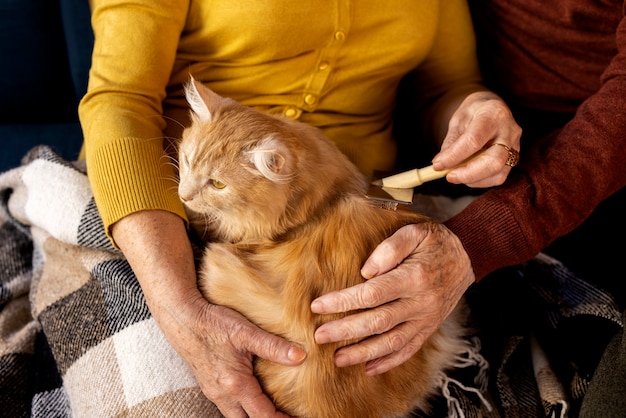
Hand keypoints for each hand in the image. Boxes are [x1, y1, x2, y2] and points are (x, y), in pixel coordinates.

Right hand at [112, 210, 305, 417]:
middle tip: (289, 414)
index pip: (263, 416)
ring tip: (273, 405)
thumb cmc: (212, 323)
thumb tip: (301, 356)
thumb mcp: (246, 332)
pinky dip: (243, 405)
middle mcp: (222, 394)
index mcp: (235, 385)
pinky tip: (252, 392)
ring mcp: (213, 390)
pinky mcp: (208, 383)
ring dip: (254, 414)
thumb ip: (274, 346)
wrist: (181, 316)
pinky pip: (228, 404)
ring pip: (236, 414)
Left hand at [310, 222, 473, 374]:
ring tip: (337, 359)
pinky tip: (369, 368)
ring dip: (363, 353)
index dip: (343, 302)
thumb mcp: (415, 233)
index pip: (371, 294)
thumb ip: (390, 248)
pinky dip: (389, 361)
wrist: (468, 257)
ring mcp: (426, 319)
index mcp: (413, 278)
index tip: (318, 305)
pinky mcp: (429, 328)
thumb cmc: (435, 242)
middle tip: (319, 336)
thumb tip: (365, 271)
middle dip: (346, 331)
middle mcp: (420, 303)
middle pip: (378, 322)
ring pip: (392, 342)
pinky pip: (409, 349)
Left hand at [432, 90, 521, 186]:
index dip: (454, 156)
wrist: (491, 108)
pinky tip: (468, 175)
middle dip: (468, 174)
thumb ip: (452, 141)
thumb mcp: (458, 120)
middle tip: (449, 176)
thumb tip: (442, 163)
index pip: (474, 140)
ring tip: (456, 175)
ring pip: (498, 172)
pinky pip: (499, 176)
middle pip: (494, 161)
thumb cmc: (473, 113)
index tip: (437, 165)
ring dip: (473, 179)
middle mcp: (509, 130)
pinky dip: (480, 181)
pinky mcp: (515, 157)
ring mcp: (515, 145)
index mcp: (493, 113)